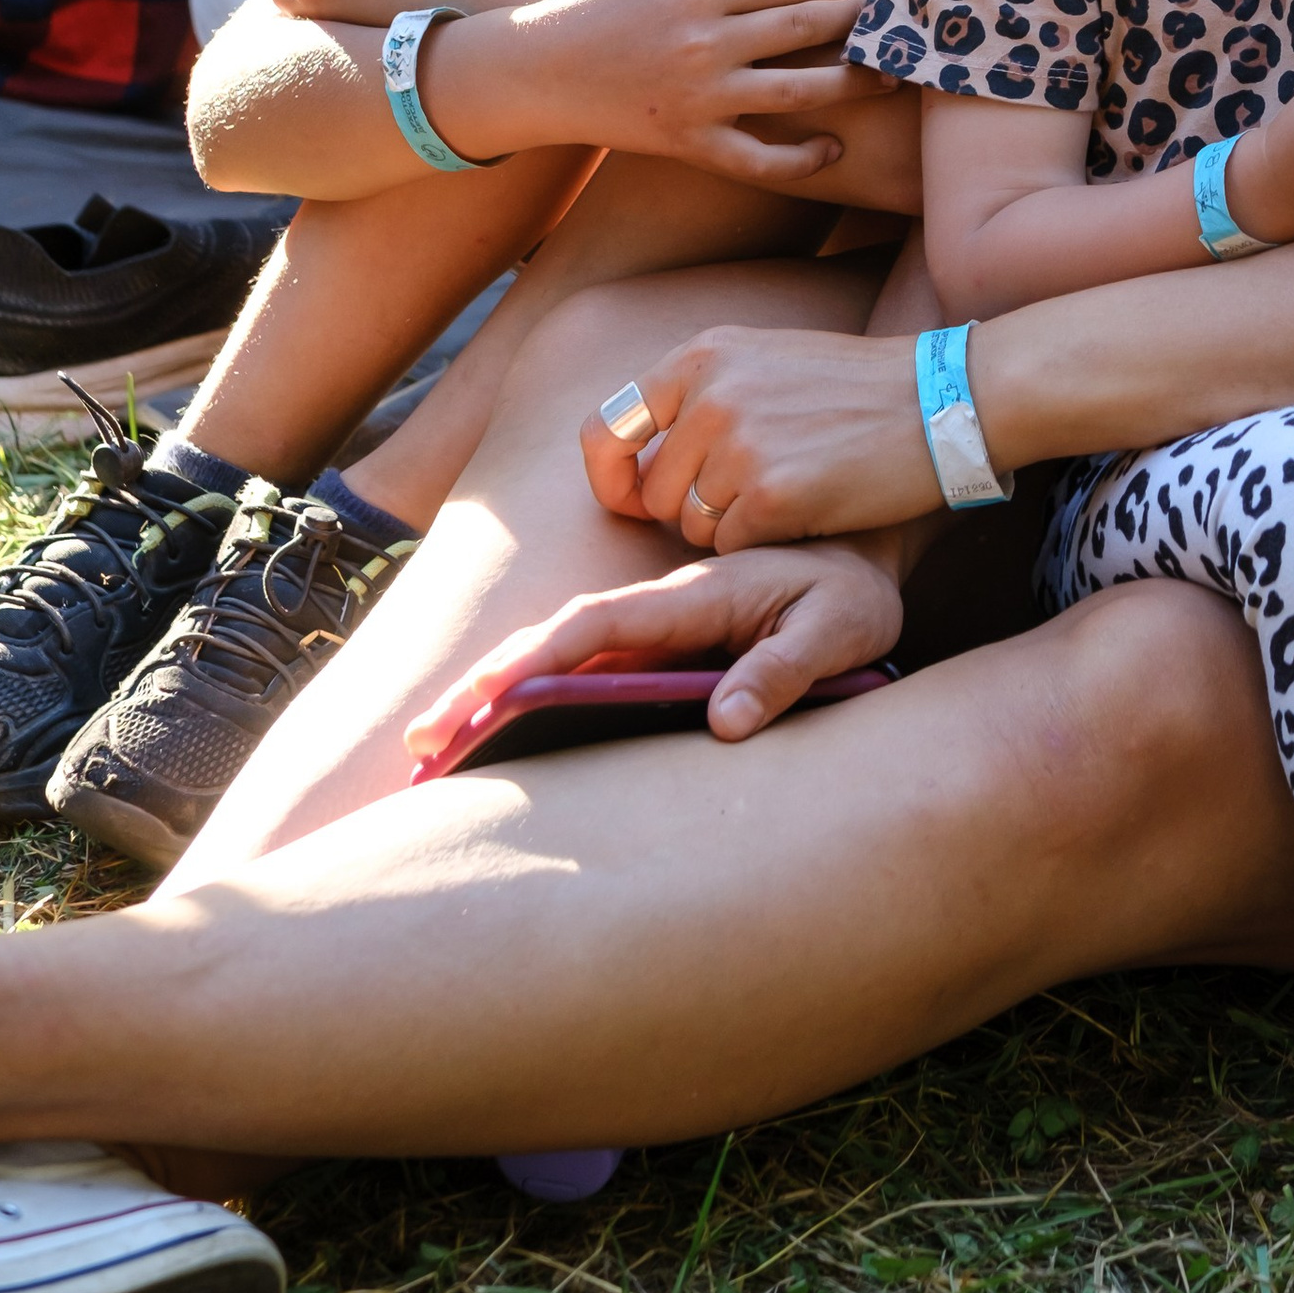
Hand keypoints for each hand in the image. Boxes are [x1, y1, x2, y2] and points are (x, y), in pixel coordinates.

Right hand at [405, 537, 906, 760]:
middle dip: (485, 683)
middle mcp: (662, 605)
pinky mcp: (665, 642)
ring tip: (435, 743)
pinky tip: (502, 729)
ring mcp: (658, 623)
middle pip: (556, 638)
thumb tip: (723, 723)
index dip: (533, 659)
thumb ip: (785, 670)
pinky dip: (536, 689)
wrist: (871, 549)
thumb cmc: (856, 590)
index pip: (596, 625)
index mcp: (694, 596)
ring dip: (497, 688)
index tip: (480, 698)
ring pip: (561, 651)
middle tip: (422, 740)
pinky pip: (587, 665)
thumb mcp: (841, 629)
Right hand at [436, 0, 871, 181]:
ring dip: (852, 84)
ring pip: (798, 92)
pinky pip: (759, 159)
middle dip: (858, 26)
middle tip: (895, 29)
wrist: (539, 71)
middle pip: (805, 30)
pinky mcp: (689, 143)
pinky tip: (834, 150)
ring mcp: (700, 96)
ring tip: (888, 80)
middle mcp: (706, 41)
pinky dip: (803, 159)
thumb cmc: (597, 5)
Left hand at [583, 321, 943, 549]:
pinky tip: (809, 510)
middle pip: (655, 492)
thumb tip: (638, 463)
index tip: (632, 498)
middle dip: (694, 508)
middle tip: (758, 493)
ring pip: (692, 526)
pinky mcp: (771, 493)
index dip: (610, 476)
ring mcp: (739, 442)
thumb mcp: (769, 360)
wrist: (946, 397)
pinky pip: (731, 547)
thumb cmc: (860, 389)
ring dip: (732, 528)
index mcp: (704, 354)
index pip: (606, 426)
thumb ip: (703, 395)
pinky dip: (763, 544)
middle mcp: (711, 393)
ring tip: (792, 492)